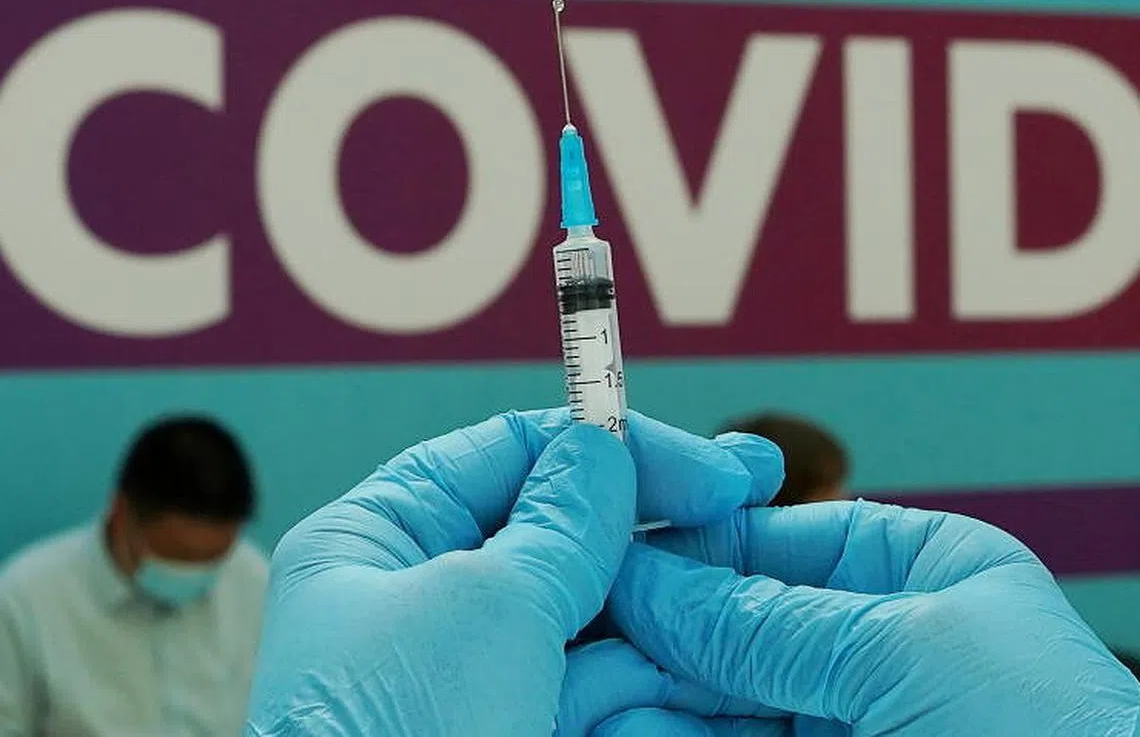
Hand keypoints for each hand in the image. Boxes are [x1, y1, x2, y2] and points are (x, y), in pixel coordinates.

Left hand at [242, 409, 781, 735]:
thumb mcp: (489, 604)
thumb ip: (561, 518)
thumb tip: (601, 450)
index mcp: (382, 540)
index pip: (509, 453)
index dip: (611, 447)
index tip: (707, 466)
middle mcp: (427, 598)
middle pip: (562, 530)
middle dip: (655, 519)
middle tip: (752, 492)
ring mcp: (481, 670)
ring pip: (596, 609)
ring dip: (672, 599)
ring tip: (750, 583)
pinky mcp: (522, 726)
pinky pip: (603, 682)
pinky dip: (657, 674)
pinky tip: (714, 669)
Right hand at [577, 498, 1139, 735]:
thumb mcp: (909, 652)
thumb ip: (770, 619)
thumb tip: (653, 582)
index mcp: (922, 574)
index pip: (778, 537)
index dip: (695, 546)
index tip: (617, 555)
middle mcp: (876, 644)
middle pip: (738, 620)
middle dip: (662, 629)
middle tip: (587, 630)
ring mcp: (845, 721)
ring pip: (720, 695)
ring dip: (651, 689)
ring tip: (591, 685)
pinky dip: (670, 735)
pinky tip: (628, 728)